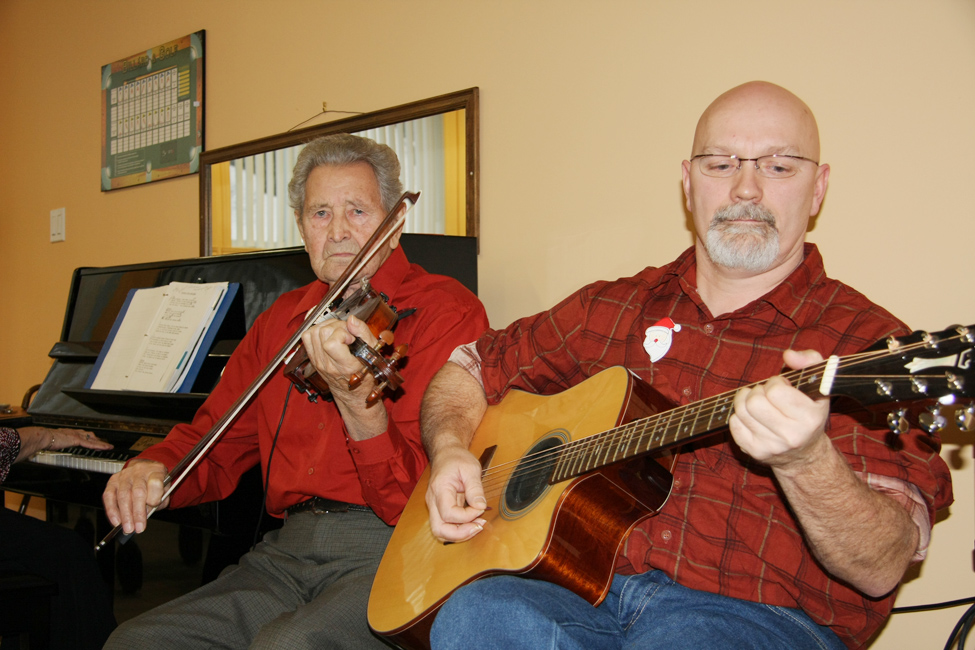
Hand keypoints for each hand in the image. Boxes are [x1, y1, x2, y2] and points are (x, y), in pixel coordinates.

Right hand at [15, 426, 111, 460]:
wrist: (42, 437)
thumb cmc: (43, 440)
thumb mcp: (51, 442)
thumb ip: (54, 445)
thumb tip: (51, 449)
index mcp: (68, 433)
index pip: (82, 434)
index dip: (89, 437)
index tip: (93, 439)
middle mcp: (74, 432)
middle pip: (89, 435)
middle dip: (97, 440)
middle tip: (104, 443)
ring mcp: (76, 435)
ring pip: (93, 439)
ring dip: (101, 443)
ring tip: (108, 446)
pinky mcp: (77, 440)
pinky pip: (91, 443)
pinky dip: (99, 446)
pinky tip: (106, 447)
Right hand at [103, 459, 169, 534]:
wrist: (145, 469)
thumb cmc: (155, 482)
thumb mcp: (165, 489)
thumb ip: (160, 500)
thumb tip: (147, 513)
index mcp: (156, 471)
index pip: (155, 482)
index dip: (154, 495)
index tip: (153, 505)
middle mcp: (139, 471)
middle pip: (138, 491)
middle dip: (137, 513)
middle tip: (138, 528)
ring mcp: (125, 475)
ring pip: (123, 495)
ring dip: (125, 515)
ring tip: (128, 528)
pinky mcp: (113, 480)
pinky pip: (109, 496)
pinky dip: (111, 510)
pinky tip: (116, 521)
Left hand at [300, 314, 380, 398]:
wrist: (353, 393)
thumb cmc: (365, 375)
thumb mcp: (373, 353)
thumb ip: (364, 334)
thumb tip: (351, 320)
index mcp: (345, 365)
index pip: (331, 344)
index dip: (341, 333)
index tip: (351, 337)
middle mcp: (328, 364)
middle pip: (321, 334)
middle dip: (336, 326)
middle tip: (346, 332)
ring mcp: (318, 362)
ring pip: (312, 333)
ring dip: (326, 326)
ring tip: (338, 331)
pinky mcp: (313, 359)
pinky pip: (306, 338)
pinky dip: (316, 331)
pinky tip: (328, 333)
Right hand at [425, 444, 486, 542]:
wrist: (446, 453)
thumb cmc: (457, 458)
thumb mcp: (471, 468)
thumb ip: (475, 488)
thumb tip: (481, 507)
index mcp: (439, 489)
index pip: (449, 513)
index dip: (467, 516)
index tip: (481, 508)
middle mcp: (432, 501)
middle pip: (439, 529)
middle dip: (460, 534)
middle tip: (479, 526)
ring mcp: (434, 506)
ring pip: (440, 532)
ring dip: (459, 534)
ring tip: (477, 526)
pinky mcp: (439, 509)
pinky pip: (446, 526)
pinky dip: (459, 529)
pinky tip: (472, 523)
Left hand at [729, 349, 830, 468]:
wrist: (805, 454)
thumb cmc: (809, 411)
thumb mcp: (819, 384)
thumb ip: (810, 360)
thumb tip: (788, 355)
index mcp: (810, 418)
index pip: (775, 391)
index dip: (775, 383)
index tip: (782, 386)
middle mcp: (791, 436)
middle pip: (754, 402)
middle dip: (758, 391)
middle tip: (767, 394)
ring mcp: (772, 446)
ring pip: (741, 411)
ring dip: (746, 400)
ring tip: (758, 401)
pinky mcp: (755, 452)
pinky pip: (734, 425)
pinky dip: (740, 416)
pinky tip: (753, 417)